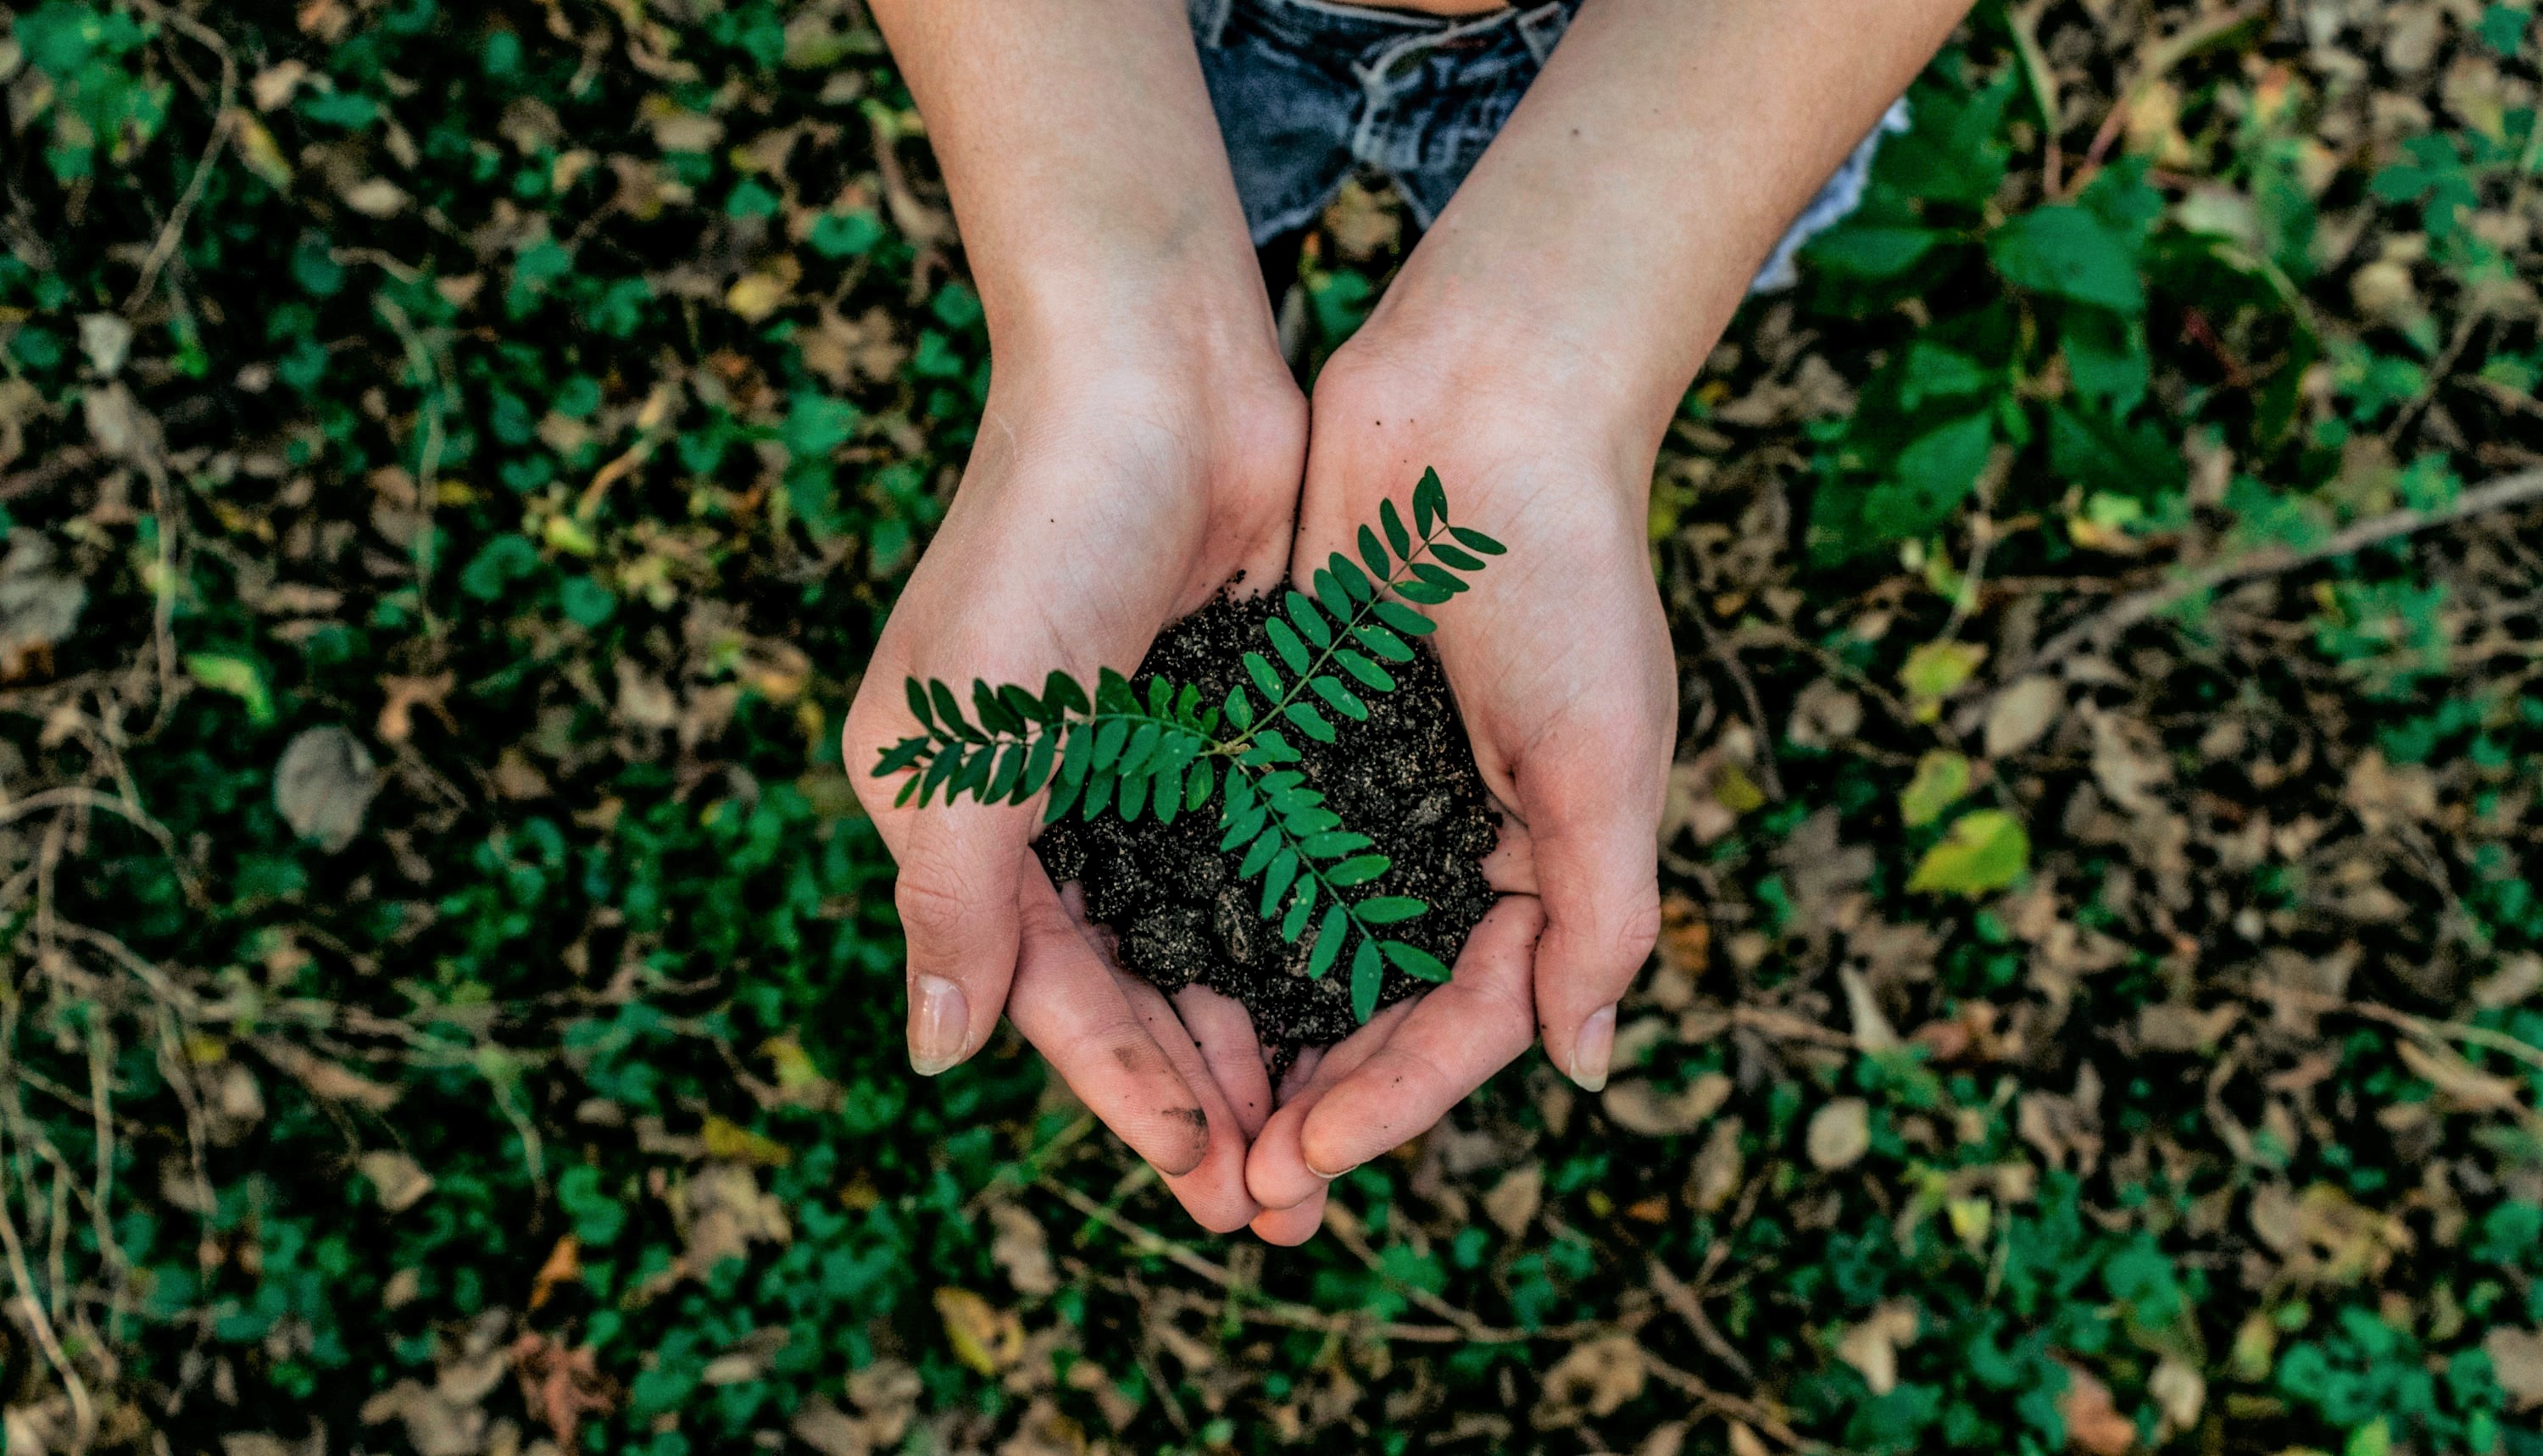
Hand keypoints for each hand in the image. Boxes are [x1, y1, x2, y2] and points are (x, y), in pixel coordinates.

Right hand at [844, 332, 1303, 1231]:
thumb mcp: (970, 735)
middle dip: (1201, 1093)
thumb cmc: (1043, 542)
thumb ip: (954, 899)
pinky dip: (1300, 934)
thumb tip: (936, 1056)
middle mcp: (1047, 804)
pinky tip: (1355, 1003)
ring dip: (1257, 1034)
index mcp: (961, 815)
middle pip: (1131, 985)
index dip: (1125, 1091)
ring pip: (1205, 938)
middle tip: (1281, 1200)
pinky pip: (1264, 859)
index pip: (1048, 991)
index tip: (1206, 1178)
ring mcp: (1142, 766)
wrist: (1156, 370)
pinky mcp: (1228, 723)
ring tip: (1324, 1132)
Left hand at [1243, 332, 1672, 1240]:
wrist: (1485, 400)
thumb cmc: (1566, 574)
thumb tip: (1581, 1068)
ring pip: (1298, 947)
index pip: (1464, 1022)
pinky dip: (1206, 918)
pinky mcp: (1291, 729)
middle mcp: (1447, 841)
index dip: (1391, 1102)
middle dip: (1312, 1102)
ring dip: (1249, 1036)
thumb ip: (1601, 915)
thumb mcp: (1606, 757)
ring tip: (1184, 1120)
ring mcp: (1365, 789)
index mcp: (1538, 863)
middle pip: (1374, 1009)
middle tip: (1235, 1191)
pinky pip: (1244, 849)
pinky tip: (1146, 979)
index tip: (1304, 1161)